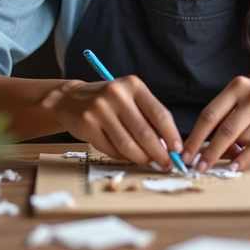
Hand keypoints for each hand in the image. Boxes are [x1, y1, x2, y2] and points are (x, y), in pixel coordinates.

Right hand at [41, 76, 182, 169]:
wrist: (71, 99)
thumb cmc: (109, 102)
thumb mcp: (130, 98)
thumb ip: (148, 117)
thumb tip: (169, 146)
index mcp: (132, 85)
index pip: (159, 113)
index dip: (171, 135)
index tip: (178, 150)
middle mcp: (116, 94)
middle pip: (144, 132)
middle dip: (159, 153)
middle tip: (167, 164)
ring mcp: (99, 109)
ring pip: (128, 144)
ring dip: (142, 159)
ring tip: (150, 164)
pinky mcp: (86, 125)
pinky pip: (111, 149)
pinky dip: (123, 157)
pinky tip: (128, 157)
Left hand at [182, 77, 249, 171]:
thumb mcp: (244, 98)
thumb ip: (226, 116)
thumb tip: (205, 146)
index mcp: (237, 86)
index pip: (210, 114)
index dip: (195, 136)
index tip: (185, 152)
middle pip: (223, 129)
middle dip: (207, 152)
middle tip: (196, 167)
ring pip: (241, 139)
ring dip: (231, 154)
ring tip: (225, 162)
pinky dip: (244, 159)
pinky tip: (234, 168)